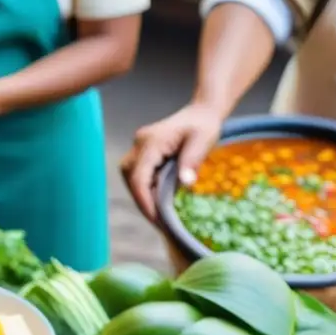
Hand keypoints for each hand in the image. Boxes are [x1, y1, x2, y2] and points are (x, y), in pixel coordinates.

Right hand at [120, 102, 224, 221]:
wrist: (201, 113)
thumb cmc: (204, 125)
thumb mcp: (203, 141)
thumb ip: (192, 160)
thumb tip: (186, 182)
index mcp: (151, 142)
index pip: (139, 177)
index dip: (144, 200)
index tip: (156, 219)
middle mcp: (139, 145)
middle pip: (131, 179)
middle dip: (142, 201)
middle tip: (159, 221)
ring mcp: (138, 149)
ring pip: (131, 179)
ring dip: (143, 196)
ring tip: (160, 213)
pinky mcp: (142, 154)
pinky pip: (138, 176)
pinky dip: (146, 190)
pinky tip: (159, 200)